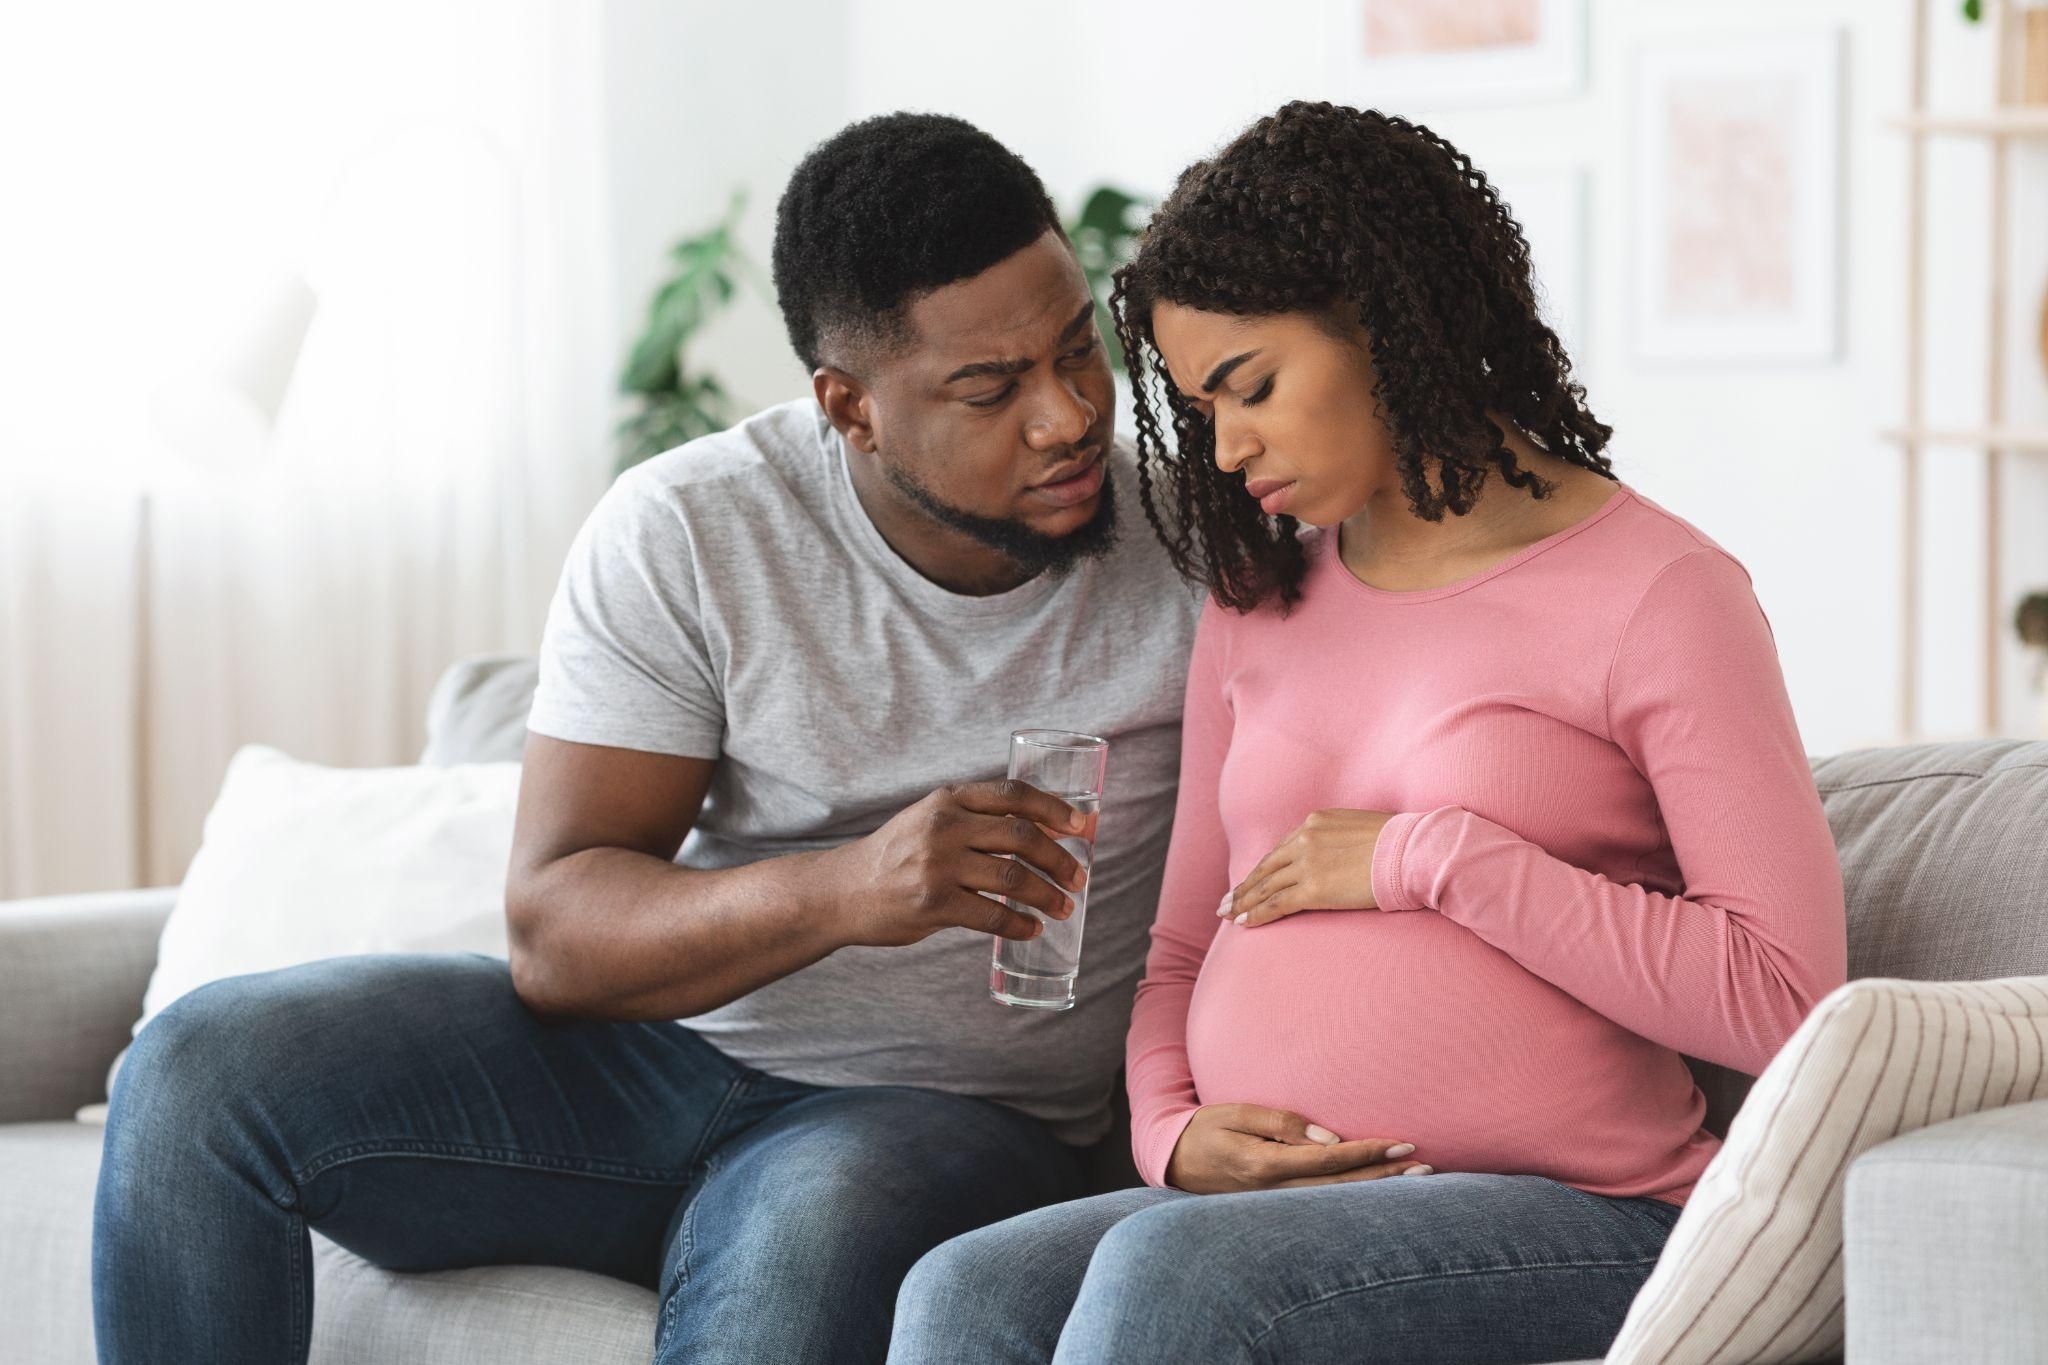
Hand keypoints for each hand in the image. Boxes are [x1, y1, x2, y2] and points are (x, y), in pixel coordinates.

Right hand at [826, 780, 1090, 947]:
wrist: (842, 891)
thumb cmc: (895, 855)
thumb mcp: (928, 818)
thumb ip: (973, 818)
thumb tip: (1040, 829)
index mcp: (948, 799)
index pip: (1014, 795)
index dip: (1055, 808)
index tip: (1083, 825)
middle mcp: (945, 826)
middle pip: (1022, 836)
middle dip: (1060, 858)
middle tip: (1078, 878)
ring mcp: (938, 865)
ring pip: (1014, 877)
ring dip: (1048, 895)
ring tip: (1063, 907)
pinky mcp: (933, 904)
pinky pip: (992, 915)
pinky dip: (1020, 924)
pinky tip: (1031, 929)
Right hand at [1164, 1103, 1429, 1192]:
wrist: (1172, 1161)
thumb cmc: (1205, 1130)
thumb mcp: (1236, 1113)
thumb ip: (1282, 1123)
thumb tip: (1329, 1137)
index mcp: (1263, 1166)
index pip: (1328, 1162)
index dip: (1367, 1153)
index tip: (1401, 1143)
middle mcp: (1274, 1193)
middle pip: (1341, 1189)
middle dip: (1384, 1178)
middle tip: (1425, 1167)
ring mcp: (1275, 1208)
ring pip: (1336, 1203)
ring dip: (1376, 1192)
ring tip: (1414, 1181)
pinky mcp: (1277, 1211)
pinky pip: (1323, 1206)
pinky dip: (1355, 1200)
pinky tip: (1379, 1194)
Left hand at [1226, 809, 1393, 927]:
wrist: (1413, 851)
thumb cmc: (1400, 843)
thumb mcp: (1362, 829)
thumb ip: (1341, 839)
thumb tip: (1341, 854)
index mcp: (1316, 821)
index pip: (1281, 849)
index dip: (1263, 869)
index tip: (1250, 880)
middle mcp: (1305, 838)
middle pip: (1266, 867)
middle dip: (1244, 887)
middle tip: (1226, 902)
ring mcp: (1307, 863)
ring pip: (1265, 887)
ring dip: (1244, 903)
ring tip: (1229, 915)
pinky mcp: (1313, 889)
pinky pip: (1276, 904)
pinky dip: (1257, 914)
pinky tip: (1244, 924)